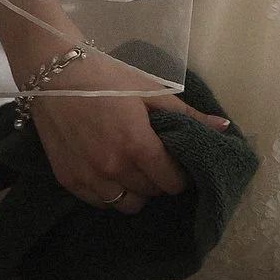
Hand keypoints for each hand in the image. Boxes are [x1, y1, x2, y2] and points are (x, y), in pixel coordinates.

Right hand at [28, 49, 228, 213]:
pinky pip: (100, 203)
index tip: (179, 163)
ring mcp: (88, 178)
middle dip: (160, 180)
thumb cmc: (107, 78)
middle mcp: (113, 169)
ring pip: (126, 204)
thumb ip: (187, 114)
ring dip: (137, 191)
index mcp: (137, 145)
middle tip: (158, 160)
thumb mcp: (150, 91)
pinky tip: (113, 172)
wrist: (55, 75)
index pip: (171, 181)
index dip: (181, 174)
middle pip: (151, 192)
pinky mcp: (68, 181)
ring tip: (136, 168)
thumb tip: (224, 128)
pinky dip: (112, 193)